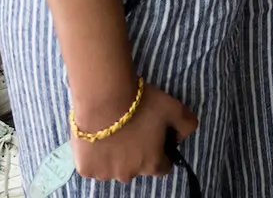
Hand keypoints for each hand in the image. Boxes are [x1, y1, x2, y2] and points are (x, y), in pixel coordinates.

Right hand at [72, 83, 196, 179]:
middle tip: (132, 130)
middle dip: (137, 154)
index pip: (162, 167)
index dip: (161, 153)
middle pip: (136, 167)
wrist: (105, 98)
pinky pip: (93, 166)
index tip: (156, 140)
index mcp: (151, 164)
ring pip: (113, 168)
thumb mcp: (175, 109)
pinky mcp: (85, 168)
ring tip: (113, 132)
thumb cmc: (142, 104)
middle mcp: (128, 174)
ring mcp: (105, 173)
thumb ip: (187, 125)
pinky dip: (95, 156)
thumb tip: (181, 136)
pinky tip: (97, 137)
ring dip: (114, 156)